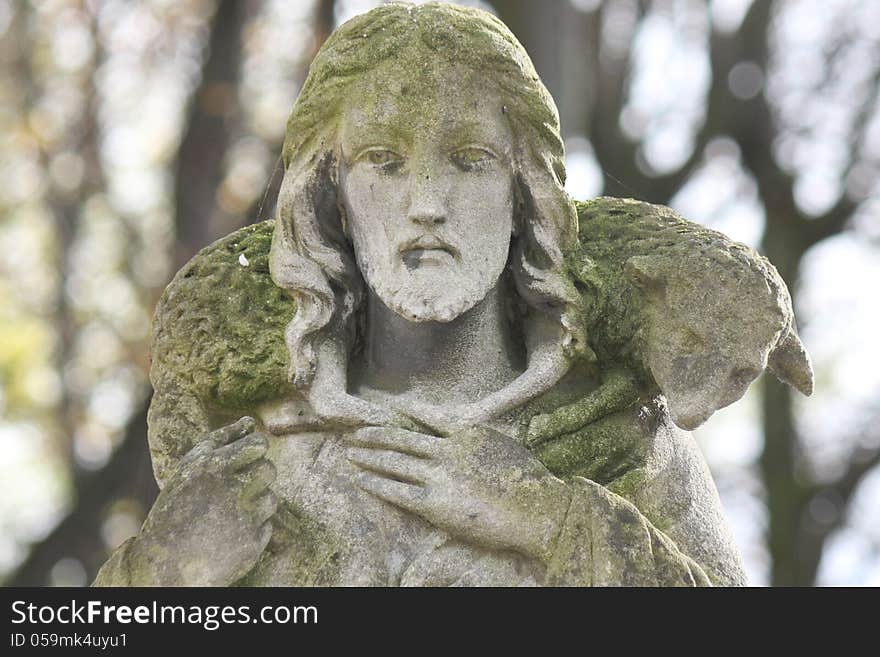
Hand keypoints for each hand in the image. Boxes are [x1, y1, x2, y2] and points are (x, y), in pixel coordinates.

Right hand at [128, 416, 276, 585]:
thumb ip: (221, 441)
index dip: (256, 450)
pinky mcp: (253, 543)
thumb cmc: (177, 508)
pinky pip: (268, 524)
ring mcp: (243, 518)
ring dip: (256, 502)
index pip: (258, 444)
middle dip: (258, 476)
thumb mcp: (190, 469)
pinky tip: (230, 532)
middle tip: (238, 487)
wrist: (165, 563)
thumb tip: (250, 421)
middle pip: (269, 469)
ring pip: (271, 497)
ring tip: (229, 513)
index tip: (247, 457)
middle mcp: (229, 489)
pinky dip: (254, 527)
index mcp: (211, 467)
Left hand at [345, 425, 570, 561]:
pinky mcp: (435, 503)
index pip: (426, 416)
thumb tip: (466, 438)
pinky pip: (397, 491)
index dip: (401, 413)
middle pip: (402, 438)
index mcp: (465, 433)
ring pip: (395, 461)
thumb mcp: (503, 446)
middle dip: (375, 435)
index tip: (384, 410)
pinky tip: (361, 479)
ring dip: (369, 457)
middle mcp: (447, 450)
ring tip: (350, 453)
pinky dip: (376, 484)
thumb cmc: (528, 480)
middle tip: (354, 433)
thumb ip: (478, 440)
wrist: (536, 509)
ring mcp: (439, 476)